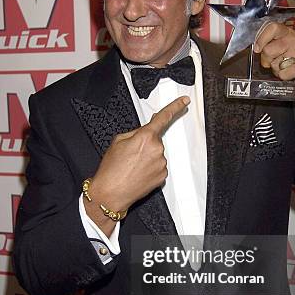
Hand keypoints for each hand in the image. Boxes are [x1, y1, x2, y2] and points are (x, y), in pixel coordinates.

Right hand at [85, 96, 189, 232]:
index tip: (184, 101)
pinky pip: (158, 166)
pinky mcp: (163, 176)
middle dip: (145, 144)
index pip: (163, 117)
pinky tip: (138, 173)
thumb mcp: (118, 141)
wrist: (110, 193)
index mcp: (145, 137)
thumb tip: (145, 130)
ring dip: (147, 157)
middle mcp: (157, 149)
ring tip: (132, 166)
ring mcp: (161, 163)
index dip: (175, 107)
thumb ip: (135, 132)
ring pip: (157, 154)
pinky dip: (150, 168)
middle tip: (130, 155)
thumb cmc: (111, 169)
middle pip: (155, 140)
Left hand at [253, 22, 294, 95]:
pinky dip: (285, 77)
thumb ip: (271, 45)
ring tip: (286, 68)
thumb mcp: (284, 49)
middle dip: (266, 60)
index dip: (261, 38)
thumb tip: (256, 48)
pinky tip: (292, 74)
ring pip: (275, 63)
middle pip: (269, 49)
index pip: (272, 27)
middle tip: (273, 63)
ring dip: (277, 70)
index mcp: (288, 33)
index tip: (257, 49)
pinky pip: (284, 73)